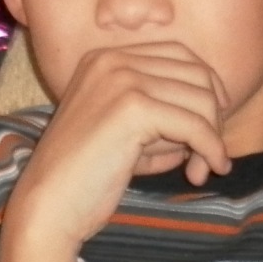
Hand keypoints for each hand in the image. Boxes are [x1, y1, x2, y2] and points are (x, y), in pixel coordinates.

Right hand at [14, 42, 233, 249]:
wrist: (48, 206)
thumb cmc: (88, 176)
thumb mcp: (127, 131)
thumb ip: (164, 113)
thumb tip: (214, 115)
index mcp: (106, 58)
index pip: (179, 54)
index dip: (206, 88)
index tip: (211, 126)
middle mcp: (112, 59)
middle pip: (195, 72)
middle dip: (212, 114)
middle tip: (208, 156)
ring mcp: (121, 79)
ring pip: (199, 98)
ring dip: (212, 136)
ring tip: (200, 169)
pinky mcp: (132, 108)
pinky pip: (194, 124)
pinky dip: (210, 147)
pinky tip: (205, 171)